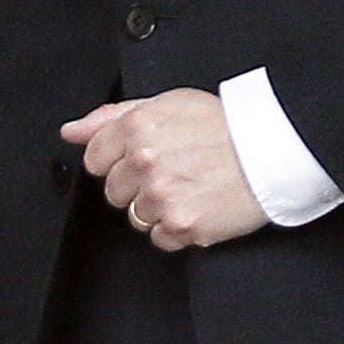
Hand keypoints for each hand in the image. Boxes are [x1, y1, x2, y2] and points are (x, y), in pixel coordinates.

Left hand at [61, 88, 268, 250]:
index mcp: (135, 128)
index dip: (116, 161)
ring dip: (157, 208)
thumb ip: (109, 118)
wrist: (272, 150)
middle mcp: (144, 162)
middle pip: (113, 191)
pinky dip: (176, 230)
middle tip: (171, 173)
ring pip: (135, 216)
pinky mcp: (185, 225)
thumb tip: (72, 131)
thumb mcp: (162, 104)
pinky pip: (160, 238)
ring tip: (188, 188)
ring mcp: (163, 195)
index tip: (139, 160)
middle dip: (136, 185)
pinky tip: (196, 207)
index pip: (94, 159)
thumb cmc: (222, 125)